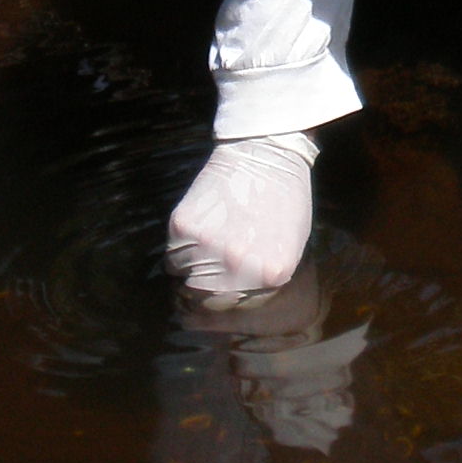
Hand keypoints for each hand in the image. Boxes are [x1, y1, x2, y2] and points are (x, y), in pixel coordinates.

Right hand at [166, 130, 319, 303]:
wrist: (265, 153)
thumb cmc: (284, 198)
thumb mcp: (290, 246)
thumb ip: (266, 278)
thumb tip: (238, 303)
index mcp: (271, 273)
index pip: (240, 309)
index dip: (232, 300)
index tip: (224, 293)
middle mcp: (240, 266)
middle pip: (209, 303)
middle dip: (207, 294)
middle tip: (208, 276)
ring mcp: (210, 247)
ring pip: (185, 282)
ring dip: (191, 271)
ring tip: (207, 246)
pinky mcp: (183, 228)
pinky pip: (171, 258)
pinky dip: (179, 252)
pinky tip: (199, 231)